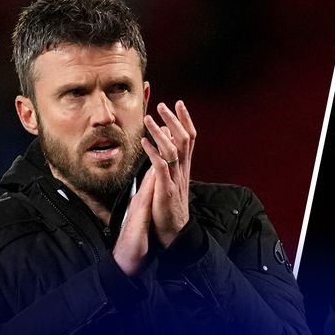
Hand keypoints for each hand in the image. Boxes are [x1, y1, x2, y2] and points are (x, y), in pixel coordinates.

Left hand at [112, 101, 195, 275]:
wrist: (174, 231)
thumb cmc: (170, 205)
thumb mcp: (172, 179)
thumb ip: (171, 159)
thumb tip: (168, 139)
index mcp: (184, 166)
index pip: (190, 138)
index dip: (185, 120)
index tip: (179, 103)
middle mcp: (183, 169)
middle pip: (184, 139)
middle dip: (173, 120)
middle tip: (163, 105)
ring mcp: (175, 179)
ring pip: (173, 150)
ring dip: (160, 133)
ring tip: (149, 119)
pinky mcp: (166, 189)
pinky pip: (161, 167)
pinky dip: (153, 153)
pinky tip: (144, 142)